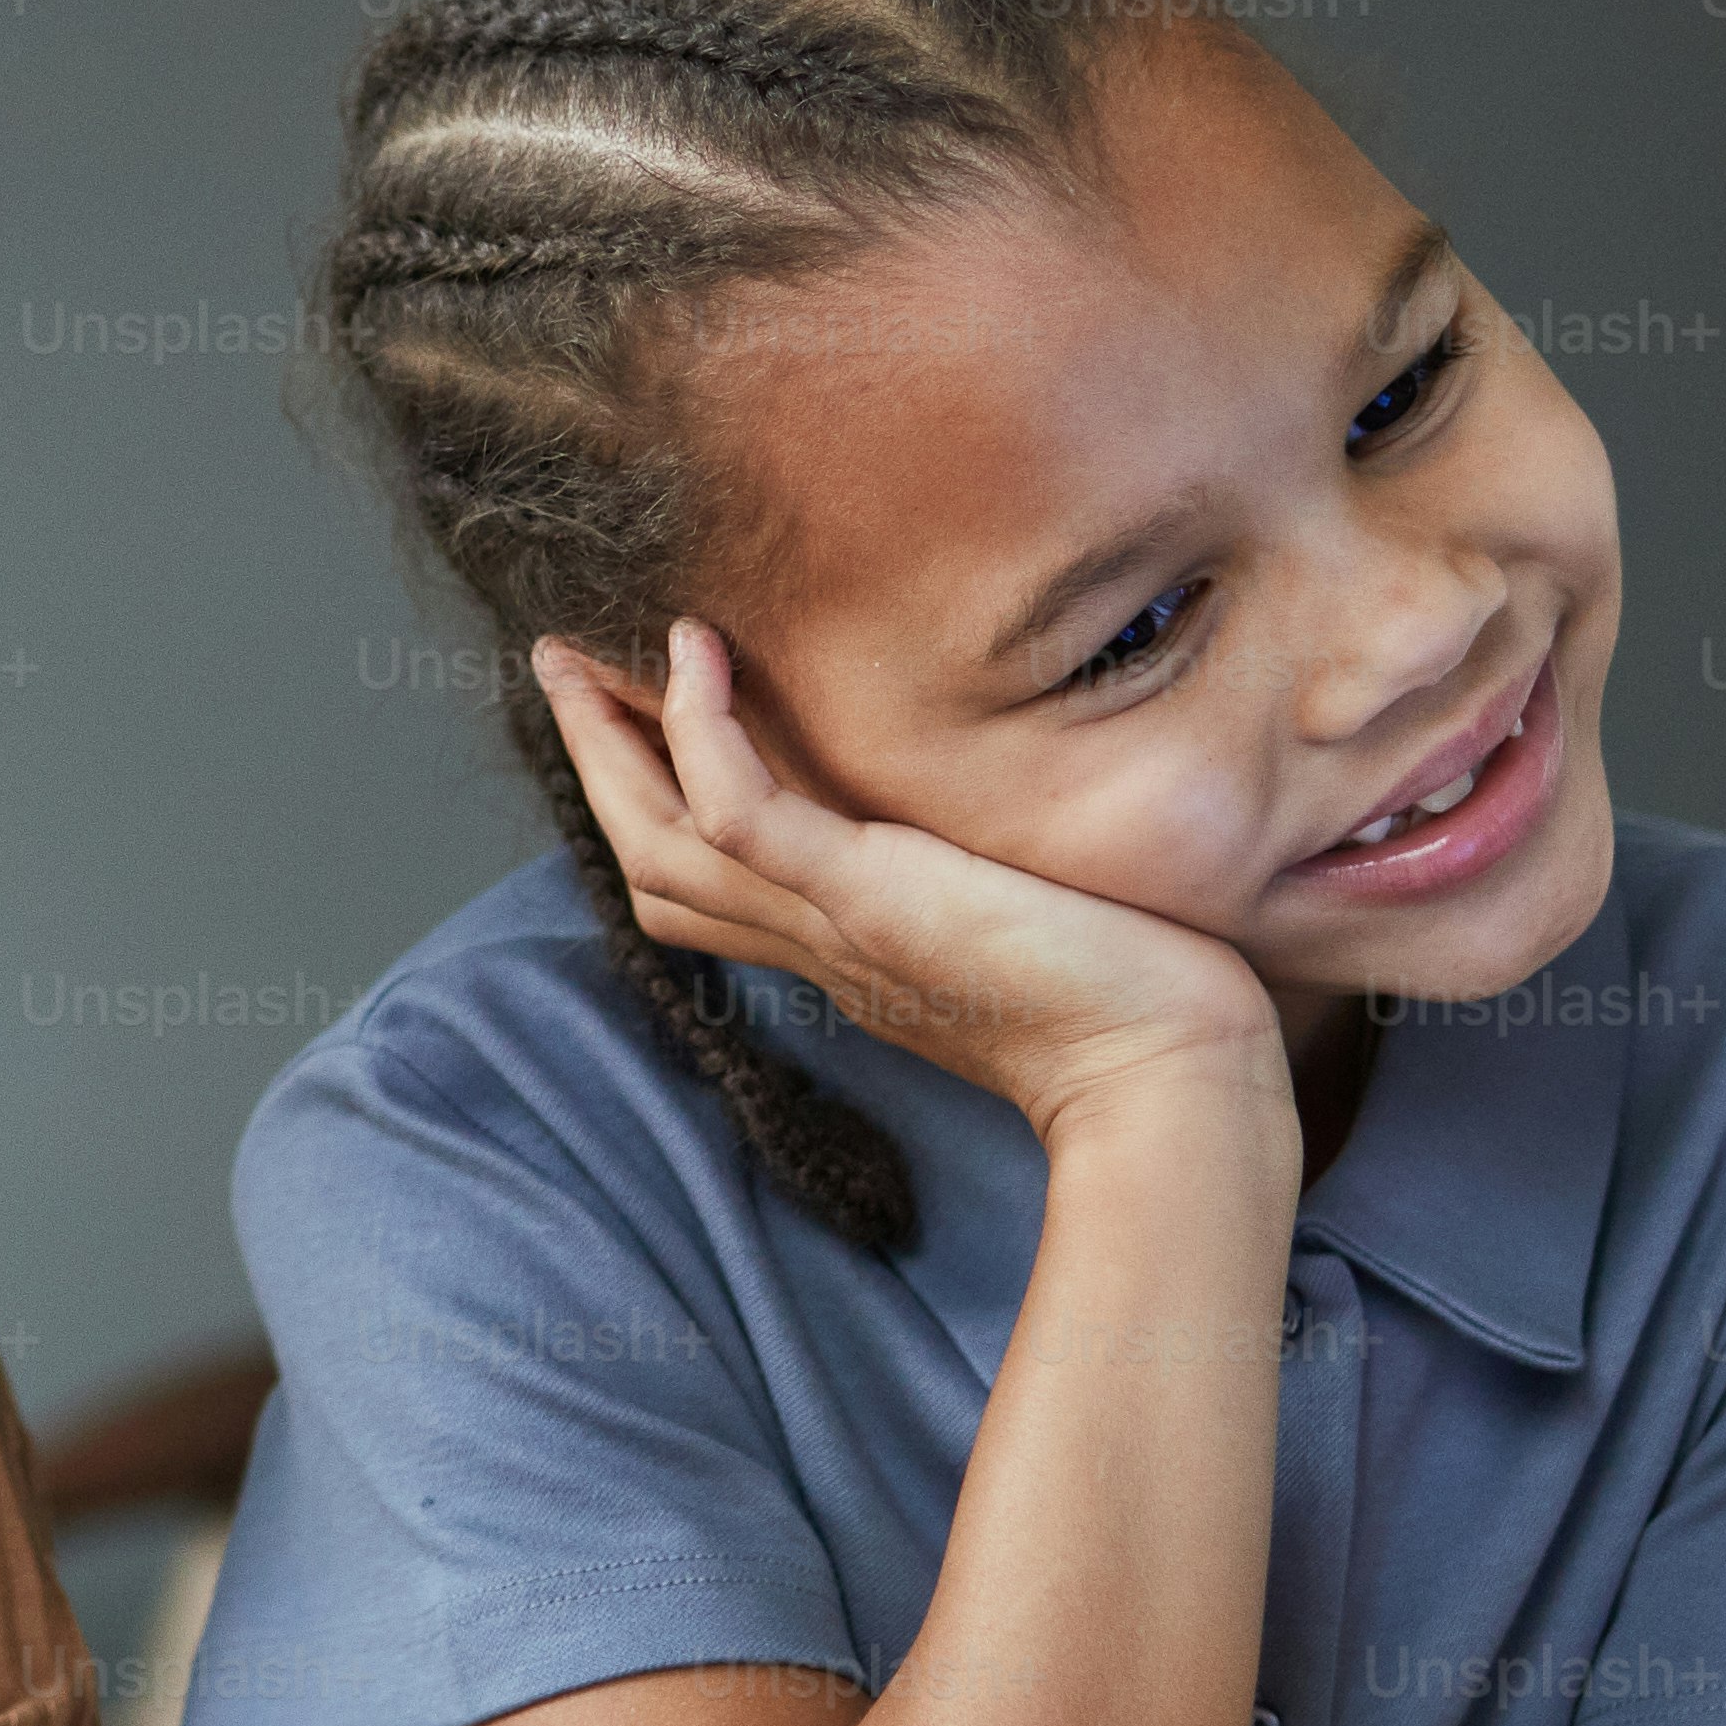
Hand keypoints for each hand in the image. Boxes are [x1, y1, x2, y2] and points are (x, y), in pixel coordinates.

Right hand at [534, 621, 1283, 1148]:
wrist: (1169, 1074)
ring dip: (608, 741)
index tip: (633, 714)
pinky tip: (691, 652)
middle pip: (653, 858)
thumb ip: (979, 877)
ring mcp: (832, 923)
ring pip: (664, 837)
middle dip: (595, 760)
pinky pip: (741, 817)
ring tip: (578, 653)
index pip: (711, 882)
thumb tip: (988, 821)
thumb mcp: (1028, 919)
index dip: (653, 801)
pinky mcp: (865, 898)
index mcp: (847, 950)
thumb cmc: (1134, 999)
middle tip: (557, 664)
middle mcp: (818, 942)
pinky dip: (700, 733)